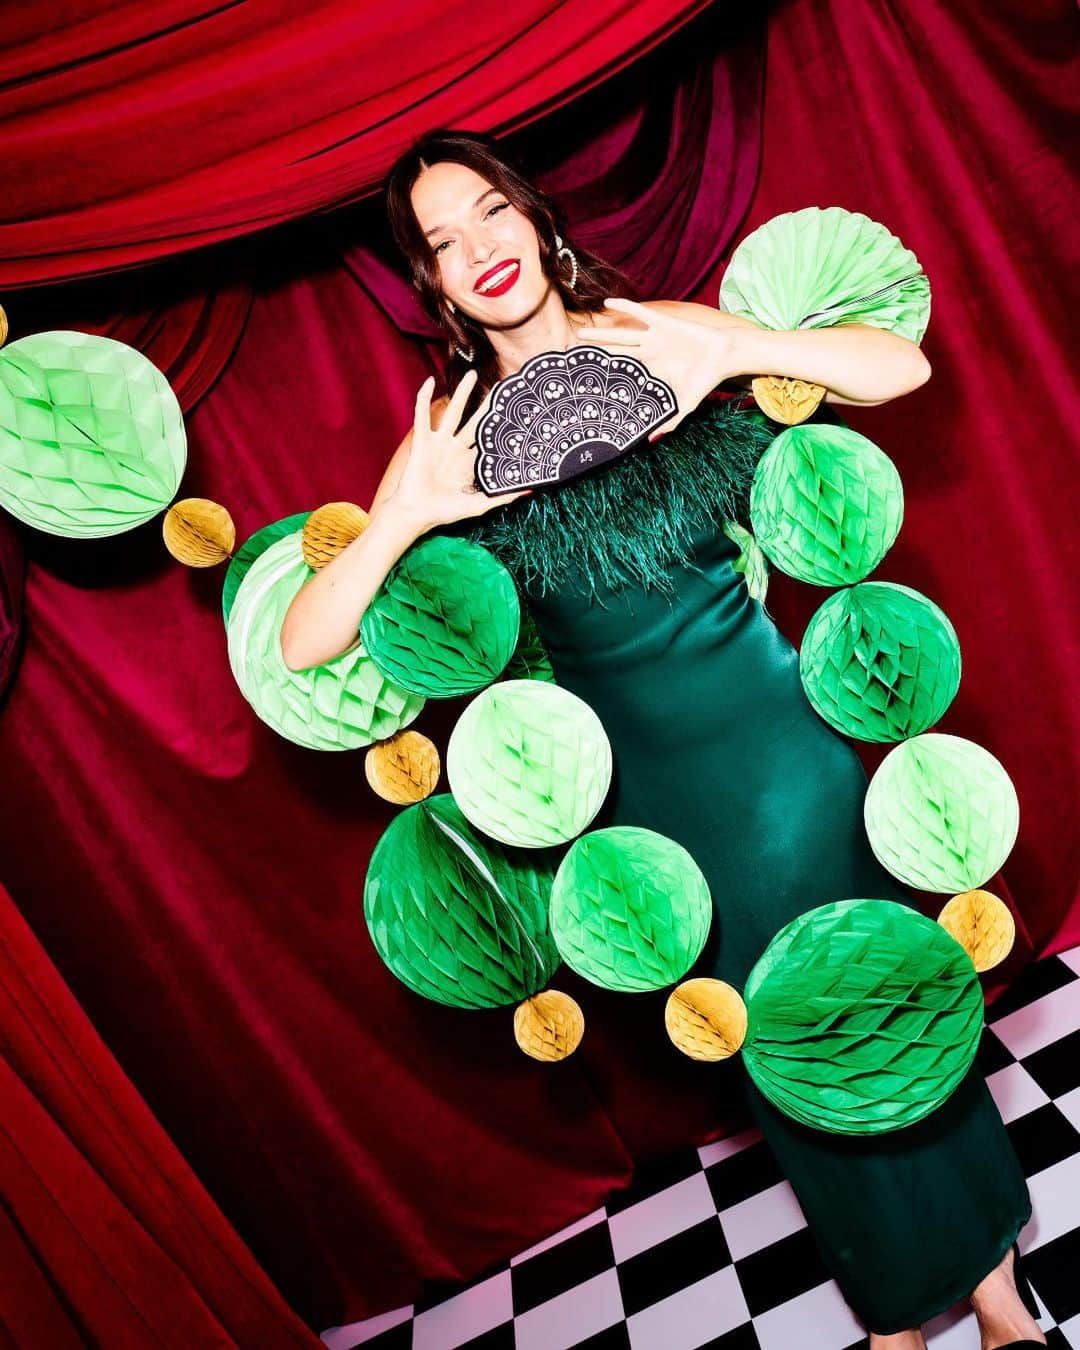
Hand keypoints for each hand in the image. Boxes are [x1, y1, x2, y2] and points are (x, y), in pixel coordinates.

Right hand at [389, 369, 529, 529]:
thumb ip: (503, 496)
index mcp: (469, 462)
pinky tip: (430, 381)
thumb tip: (531, 489)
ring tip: (473, 374)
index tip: (519, 413)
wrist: (417, 513)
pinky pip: (422, 414)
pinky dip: (423, 397)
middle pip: (476, 421)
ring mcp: (439, 442)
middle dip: (488, 405)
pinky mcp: (422, 440)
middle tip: (503, 387)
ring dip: (462, 392)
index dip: (502, 428)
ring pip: (453, 412)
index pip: (489, 441)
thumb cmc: (445, 511)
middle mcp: (456, 448)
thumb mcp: (479, 504)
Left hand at [574, 298, 744, 438]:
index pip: (624, 374)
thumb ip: (668, 422)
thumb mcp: (685, 405)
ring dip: (602, 334)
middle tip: (573, 356)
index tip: (585, 381)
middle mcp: (649, 353)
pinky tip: (608, 303)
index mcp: (651, 371)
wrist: (724, 355)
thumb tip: (650, 443)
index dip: (606, 377)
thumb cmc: (706, 379)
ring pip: (622, 335)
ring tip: (582, 333)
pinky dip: (625, 307)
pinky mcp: (664, 323)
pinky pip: (641, 313)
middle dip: (595, 355)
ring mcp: (654, 337)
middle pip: (615, 354)